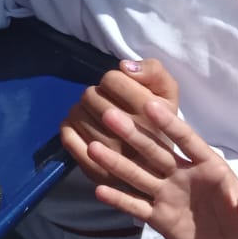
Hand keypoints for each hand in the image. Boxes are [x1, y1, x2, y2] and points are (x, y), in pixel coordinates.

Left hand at [61, 59, 179, 184]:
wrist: (161, 165)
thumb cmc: (160, 121)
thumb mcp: (168, 92)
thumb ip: (153, 70)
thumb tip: (123, 67)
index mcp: (151, 114)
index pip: (111, 80)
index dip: (112, 80)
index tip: (118, 90)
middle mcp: (132, 136)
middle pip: (91, 96)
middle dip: (95, 94)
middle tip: (104, 103)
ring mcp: (113, 157)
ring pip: (77, 114)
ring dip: (81, 109)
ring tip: (94, 115)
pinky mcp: (96, 171)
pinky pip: (69, 138)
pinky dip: (68, 127)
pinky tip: (79, 127)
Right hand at [89, 99, 237, 238]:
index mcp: (207, 166)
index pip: (186, 140)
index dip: (170, 123)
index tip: (151, 104)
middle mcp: (182, 174)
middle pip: (154, 150)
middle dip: (133, 134)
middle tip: (110, 116)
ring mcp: (167, 194)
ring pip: (138, 174)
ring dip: (117, 162)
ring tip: (93, 147)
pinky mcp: (158, 217)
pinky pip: (135, 206)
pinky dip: (119, 199)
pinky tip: (98, 189)